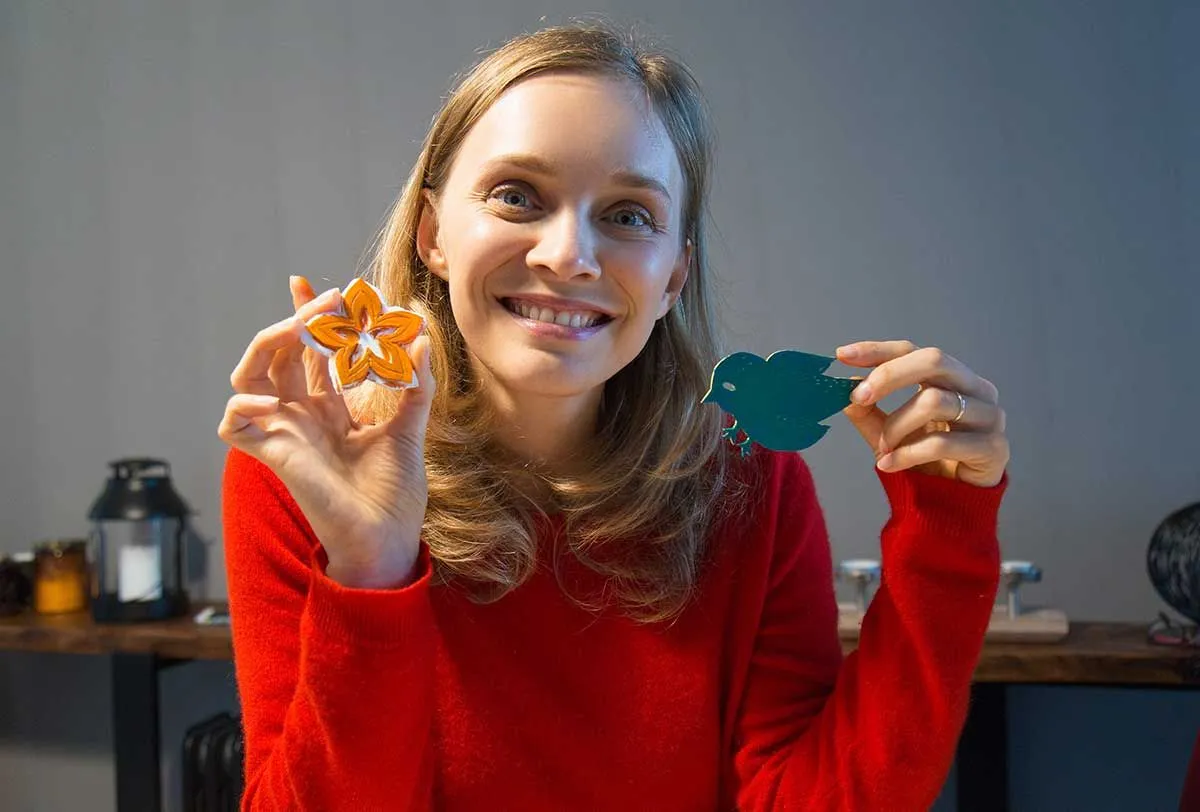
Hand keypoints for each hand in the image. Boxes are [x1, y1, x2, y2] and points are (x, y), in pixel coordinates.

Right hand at [217, 276, 435, 587]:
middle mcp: (302, 416)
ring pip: (249, 376)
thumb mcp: (411, 428)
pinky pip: (233, 423)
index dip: (309, 317)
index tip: (320, 284)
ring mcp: (284, 433)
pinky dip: (242, 406)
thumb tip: (420, 335)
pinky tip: (272, 400)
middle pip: (281, 354)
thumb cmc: (395, 492)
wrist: (387, 538)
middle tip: (330, 301)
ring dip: (269, 345)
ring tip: (299, 328)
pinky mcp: (272, 455)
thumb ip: (414, 384)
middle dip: (300, 320)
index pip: (310, 352)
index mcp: (329, 409)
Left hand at [835, 341, 1007, 487]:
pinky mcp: (994, 447)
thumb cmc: (926, 461)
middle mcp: (976, 389)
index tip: (842, 356)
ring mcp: (990, 415)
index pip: (913, 350)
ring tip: (882, 450)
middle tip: (858, 398)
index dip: (878, 351)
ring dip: (896, 426)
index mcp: (950, 378)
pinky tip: (888, 465)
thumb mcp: (888, 432)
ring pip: (934, 401)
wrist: (954, 505)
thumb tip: (844, 387)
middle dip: (888, 376)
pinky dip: (906, 454)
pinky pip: (941, 443)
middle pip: (933, 361)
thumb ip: (867, 410)